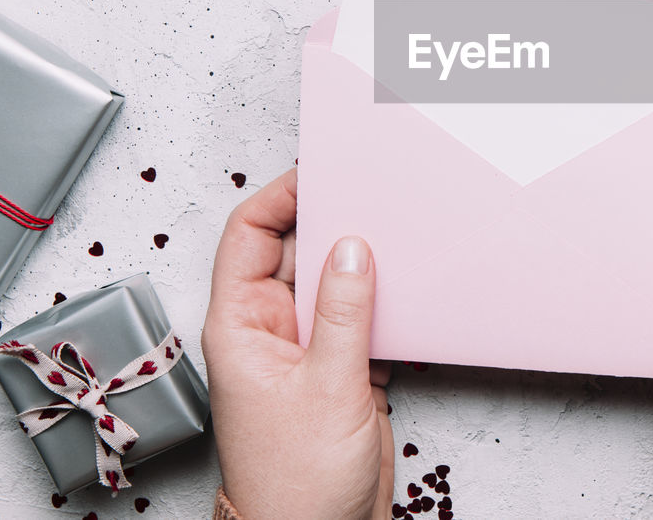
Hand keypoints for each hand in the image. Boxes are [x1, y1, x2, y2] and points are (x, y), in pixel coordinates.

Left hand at [202, 170, 392, 518]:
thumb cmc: (294, 481)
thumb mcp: (326, 387)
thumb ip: (341, 313)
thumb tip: (351, 246)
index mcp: (243, 325)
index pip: (251, 236)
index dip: (281, 197)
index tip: (320, 172)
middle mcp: (270, 328)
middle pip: (295, 250)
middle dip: (330, 219)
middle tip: (370, 190)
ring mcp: (306, 346)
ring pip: (332, 280)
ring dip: (361, 258)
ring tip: (397, 226)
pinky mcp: (339, 368)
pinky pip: (358, 313)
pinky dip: (381, 296)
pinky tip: (409, 281)